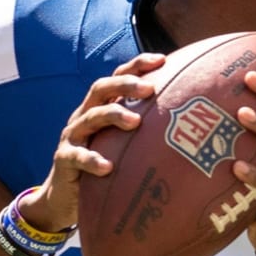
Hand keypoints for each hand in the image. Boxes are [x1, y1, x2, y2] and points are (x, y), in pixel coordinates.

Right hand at [17, 53, 165, 231]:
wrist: (65, 196)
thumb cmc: (104, 165)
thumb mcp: (122, 144)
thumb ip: (145, 131)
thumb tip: (191, 127)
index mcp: (101, 107)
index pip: (117, 77)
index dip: (137, 65)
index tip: (162, 60)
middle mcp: (85, 115)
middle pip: (101, 88)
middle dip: (125, 84)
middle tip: (149, 89)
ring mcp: (73, 136)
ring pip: (90, 117)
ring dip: (113, 115)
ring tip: (135, 122)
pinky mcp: (64, 160)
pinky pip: (77, 157)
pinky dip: (92, 160)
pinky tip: (108, 167)